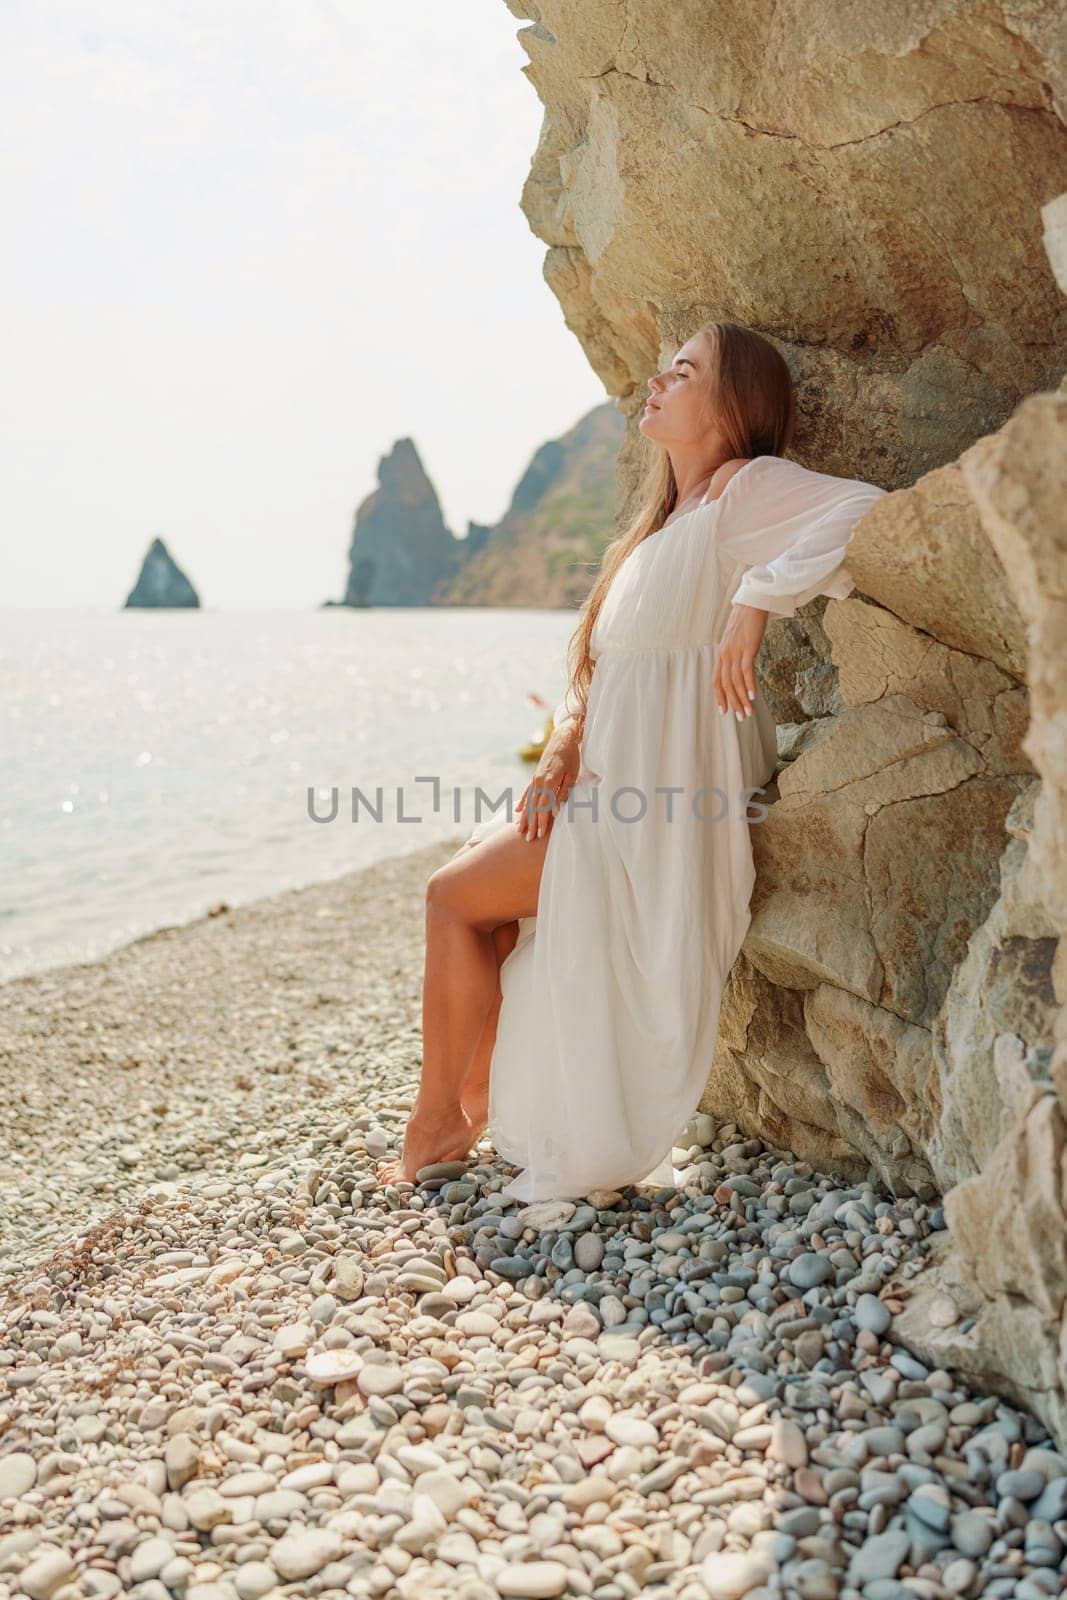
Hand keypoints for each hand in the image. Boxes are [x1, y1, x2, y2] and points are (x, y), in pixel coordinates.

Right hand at [516, 723, 580, 839]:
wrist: (563, 738)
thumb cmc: (571, 757)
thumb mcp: (572, 775)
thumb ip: (563, 793)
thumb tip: (556, 811)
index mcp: (548, 782)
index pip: (543, 807)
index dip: (541, 822)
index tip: (539, 835)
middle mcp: (538, 781)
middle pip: (533, 807)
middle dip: (530, 824)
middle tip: (527, 839)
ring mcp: (535, 779)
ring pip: (527, 801)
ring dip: (524, 817)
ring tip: (519, 830)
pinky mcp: (535, 776)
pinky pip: (526, 792)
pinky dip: (522, 802)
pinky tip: (518, 811)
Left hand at [713, 603, 768, 718]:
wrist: (752, 601)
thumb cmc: (747, 620)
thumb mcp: (737, 639)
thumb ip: (737, 653)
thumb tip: (741, 665)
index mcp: (722, 654)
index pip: (717, 680)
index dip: (720, 697)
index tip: (725, 711)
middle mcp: (725, 654)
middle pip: (726, 685)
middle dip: (733, 703)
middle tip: (741, 717)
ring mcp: (735, 651)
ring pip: (736, 681)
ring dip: (742, 699)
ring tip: (748, 712)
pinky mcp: (747, 648)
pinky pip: (746, 671)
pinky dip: (749, 685)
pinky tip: (754, 696)